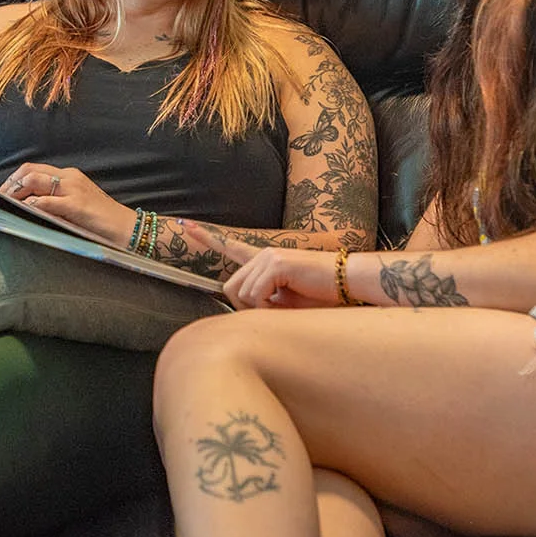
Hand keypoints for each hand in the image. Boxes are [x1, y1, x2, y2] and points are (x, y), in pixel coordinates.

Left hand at [0, 163, 134, 246]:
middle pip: (29, 171)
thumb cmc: (102, 220)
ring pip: (34, 180)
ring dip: (16, 192)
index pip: (34, 169)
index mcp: (69, 176)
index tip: (4, 193)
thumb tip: (30, 207)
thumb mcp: (77, 204)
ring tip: (6, 205)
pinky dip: (31, 205)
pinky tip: (23, 211)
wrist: (126, 227)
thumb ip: (56, 202)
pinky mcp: (76, 205)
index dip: (14, 179)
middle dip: (10, 184)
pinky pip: (46, 201)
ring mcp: (73, 189)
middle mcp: (69, 177)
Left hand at [197, 225, 342, 310]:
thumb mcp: (287, 302)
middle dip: (247, 308)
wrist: (350, 282)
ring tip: (287, 306)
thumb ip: (263, 301)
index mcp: (266, 260)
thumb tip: (244, 309)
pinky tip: (289, 302)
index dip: (207, 238)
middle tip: (273, 311)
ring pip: (242, 295)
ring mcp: (269, 257)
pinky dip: (269, 308)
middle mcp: (264, 254)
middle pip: (230, 288)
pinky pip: (256, 296)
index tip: (185, 225)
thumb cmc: (323, 296)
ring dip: (262, 310)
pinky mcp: (276, 264)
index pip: (232, 247)